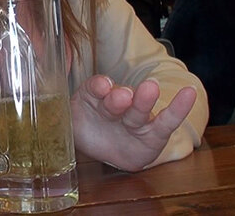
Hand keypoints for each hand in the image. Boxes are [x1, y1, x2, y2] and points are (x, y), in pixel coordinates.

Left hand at [70, 75, 196, 171]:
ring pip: (138, 110)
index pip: (94, 89)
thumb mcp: (67, 118)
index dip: (98, 87)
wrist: (100, 147)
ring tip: (148, 90)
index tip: (102, 86)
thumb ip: (61, 111)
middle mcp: (114, 105)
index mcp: (91, 98)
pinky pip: (165, 122)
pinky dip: (177, 109)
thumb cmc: (84, 126)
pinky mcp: (152, 135)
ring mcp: (134, 119)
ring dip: (142, 100)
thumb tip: (46, 100)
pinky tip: (188, 94)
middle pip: (117, 100)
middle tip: (120, 95)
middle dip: (118, 97)